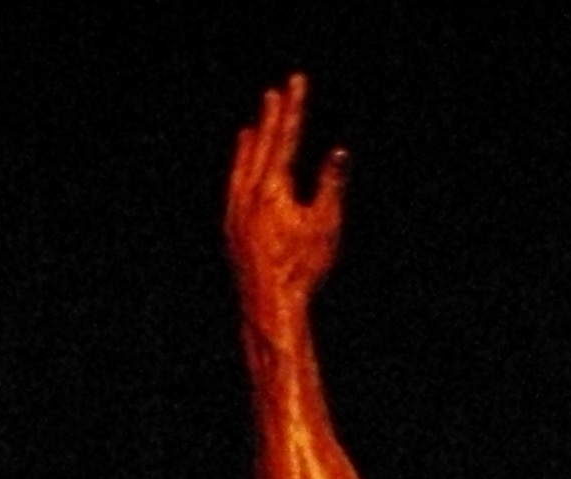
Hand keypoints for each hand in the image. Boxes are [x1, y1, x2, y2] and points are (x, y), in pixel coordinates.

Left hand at [226, 73, 343, 331]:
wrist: (269, 303)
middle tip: (276, 92)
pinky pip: (234, 188)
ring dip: (250, 145)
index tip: (296, 82)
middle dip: (272, 117)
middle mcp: (249, 193)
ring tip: (252, 127)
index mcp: (273, 187)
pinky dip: (239, 171)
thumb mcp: (325, 224)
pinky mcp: (232, 228)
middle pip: (262, 145)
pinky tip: (241, 171)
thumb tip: (339, 152)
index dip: (294, 107)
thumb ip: (330, 184)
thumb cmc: (303, 267)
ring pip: (242, 167)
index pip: (286, 137)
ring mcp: (236, 210)